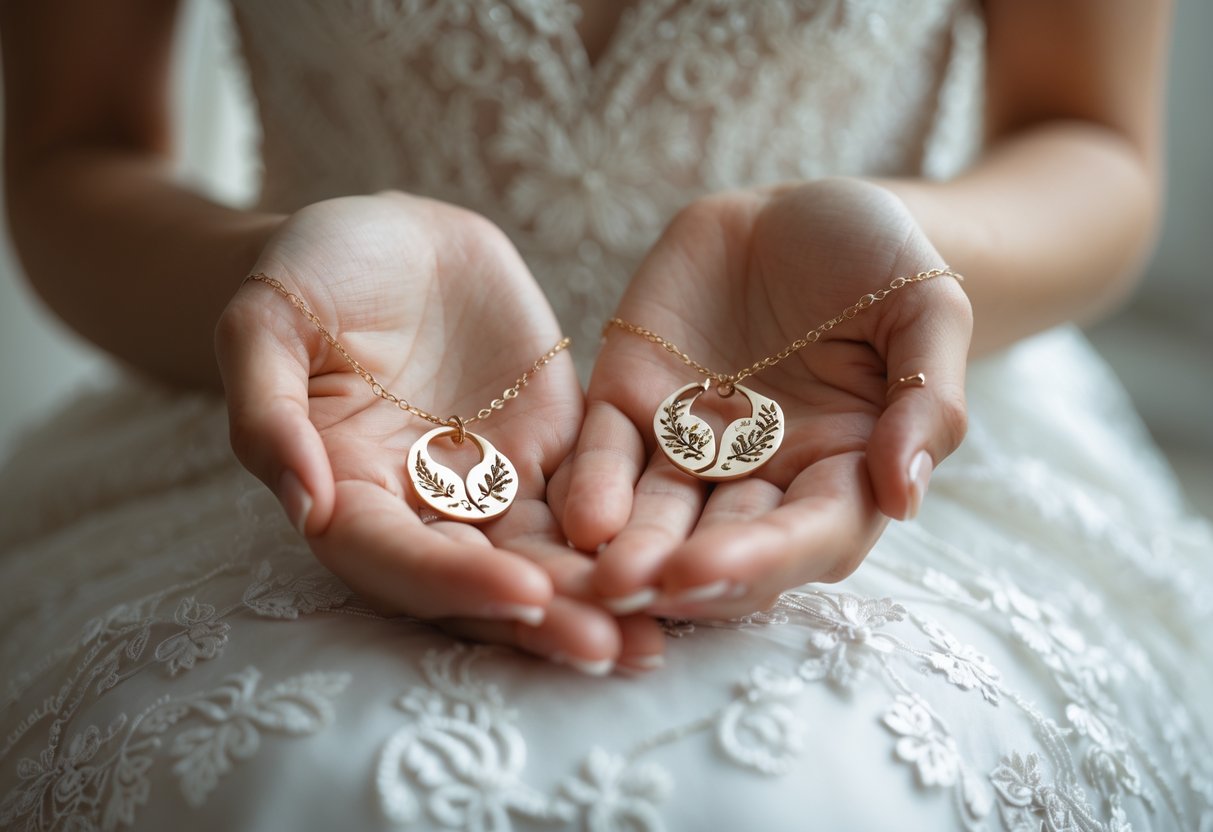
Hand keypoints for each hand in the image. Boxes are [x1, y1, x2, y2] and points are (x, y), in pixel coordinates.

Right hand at [216, 192, 663, 671]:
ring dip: (599, 597)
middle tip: (616, 647)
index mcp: (349, 493)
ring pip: (547, 554)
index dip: (456, 584)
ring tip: (660, 635)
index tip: (528, 596)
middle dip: (547, 618)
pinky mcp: (550, 447)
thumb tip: (306, 508)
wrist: (389, 237)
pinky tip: (683, 558)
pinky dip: (631, 533)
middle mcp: (422, 508)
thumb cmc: (310, 271)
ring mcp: (491, 481)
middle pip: (481, 581)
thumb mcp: (265, 322)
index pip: (397, 560)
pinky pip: (593, 498)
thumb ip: (269, 411)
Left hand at [551, 179, 971, 617]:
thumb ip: (927, 400)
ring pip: (656, 513)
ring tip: (597, 578)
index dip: (761, 560)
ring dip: (628, 550)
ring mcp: (691, 445)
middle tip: (631, 592)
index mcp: (843, 469)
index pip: (808, 535)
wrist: (801, 209)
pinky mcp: (632, 403)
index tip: (709, 571)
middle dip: (680, 575)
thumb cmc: (881, 259)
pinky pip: (605, 452)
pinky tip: (576, 519)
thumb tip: (906, 496)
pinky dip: (590, 486)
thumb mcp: (928, 310)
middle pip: (723, 543)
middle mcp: (762, 475)